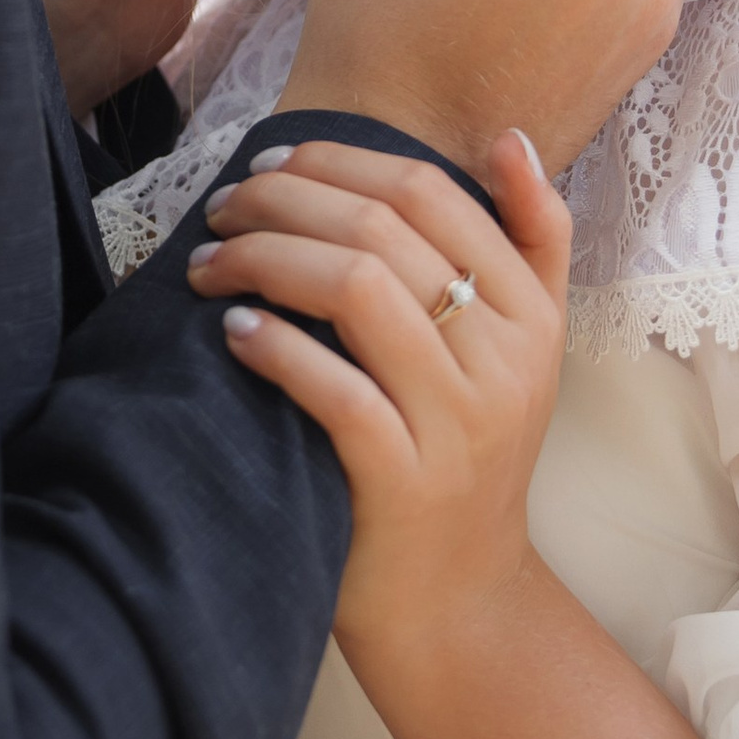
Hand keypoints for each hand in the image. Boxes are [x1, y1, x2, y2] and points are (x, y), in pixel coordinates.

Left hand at [187, 132, 710, 738]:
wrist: (459, 600)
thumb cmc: (464, 455)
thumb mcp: (522, 350)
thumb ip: (531, 244)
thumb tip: (511, 138)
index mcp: (531, 313)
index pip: (431, 191)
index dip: (341, 161)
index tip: (272, 163)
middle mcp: (504, 360)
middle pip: (384, 228)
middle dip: (284, 200)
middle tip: (221, 205)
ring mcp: (457, 423)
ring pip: (355, 289)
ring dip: (263, 258)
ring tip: (206, 262)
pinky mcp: (403, 481)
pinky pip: (332, 388)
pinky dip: (272, 345)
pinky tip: (231, 331)